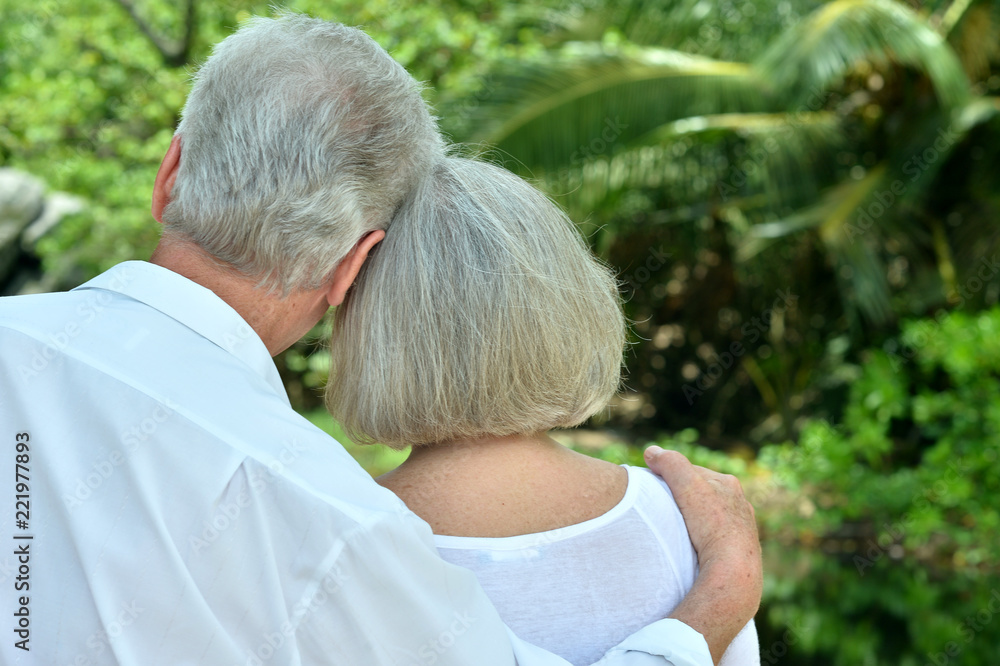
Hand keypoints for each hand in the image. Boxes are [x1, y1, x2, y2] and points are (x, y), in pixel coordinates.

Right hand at [644, 446, 761, 664]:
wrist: (735, 571)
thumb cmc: (713, 526)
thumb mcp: (688, 486)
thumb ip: (670, 463)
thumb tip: (651, 451)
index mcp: (729, 485)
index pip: (694, 473)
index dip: (672, 476)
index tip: (653, 485)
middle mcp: (739, 506)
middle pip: (704, 496)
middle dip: (684, 500)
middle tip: (661, 508)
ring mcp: (741, 532)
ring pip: (710, 520)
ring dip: (693, 523)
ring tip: (674, 531)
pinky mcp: (739, 556)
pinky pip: (715, 543)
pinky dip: (702, 543)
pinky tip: (690, 550)